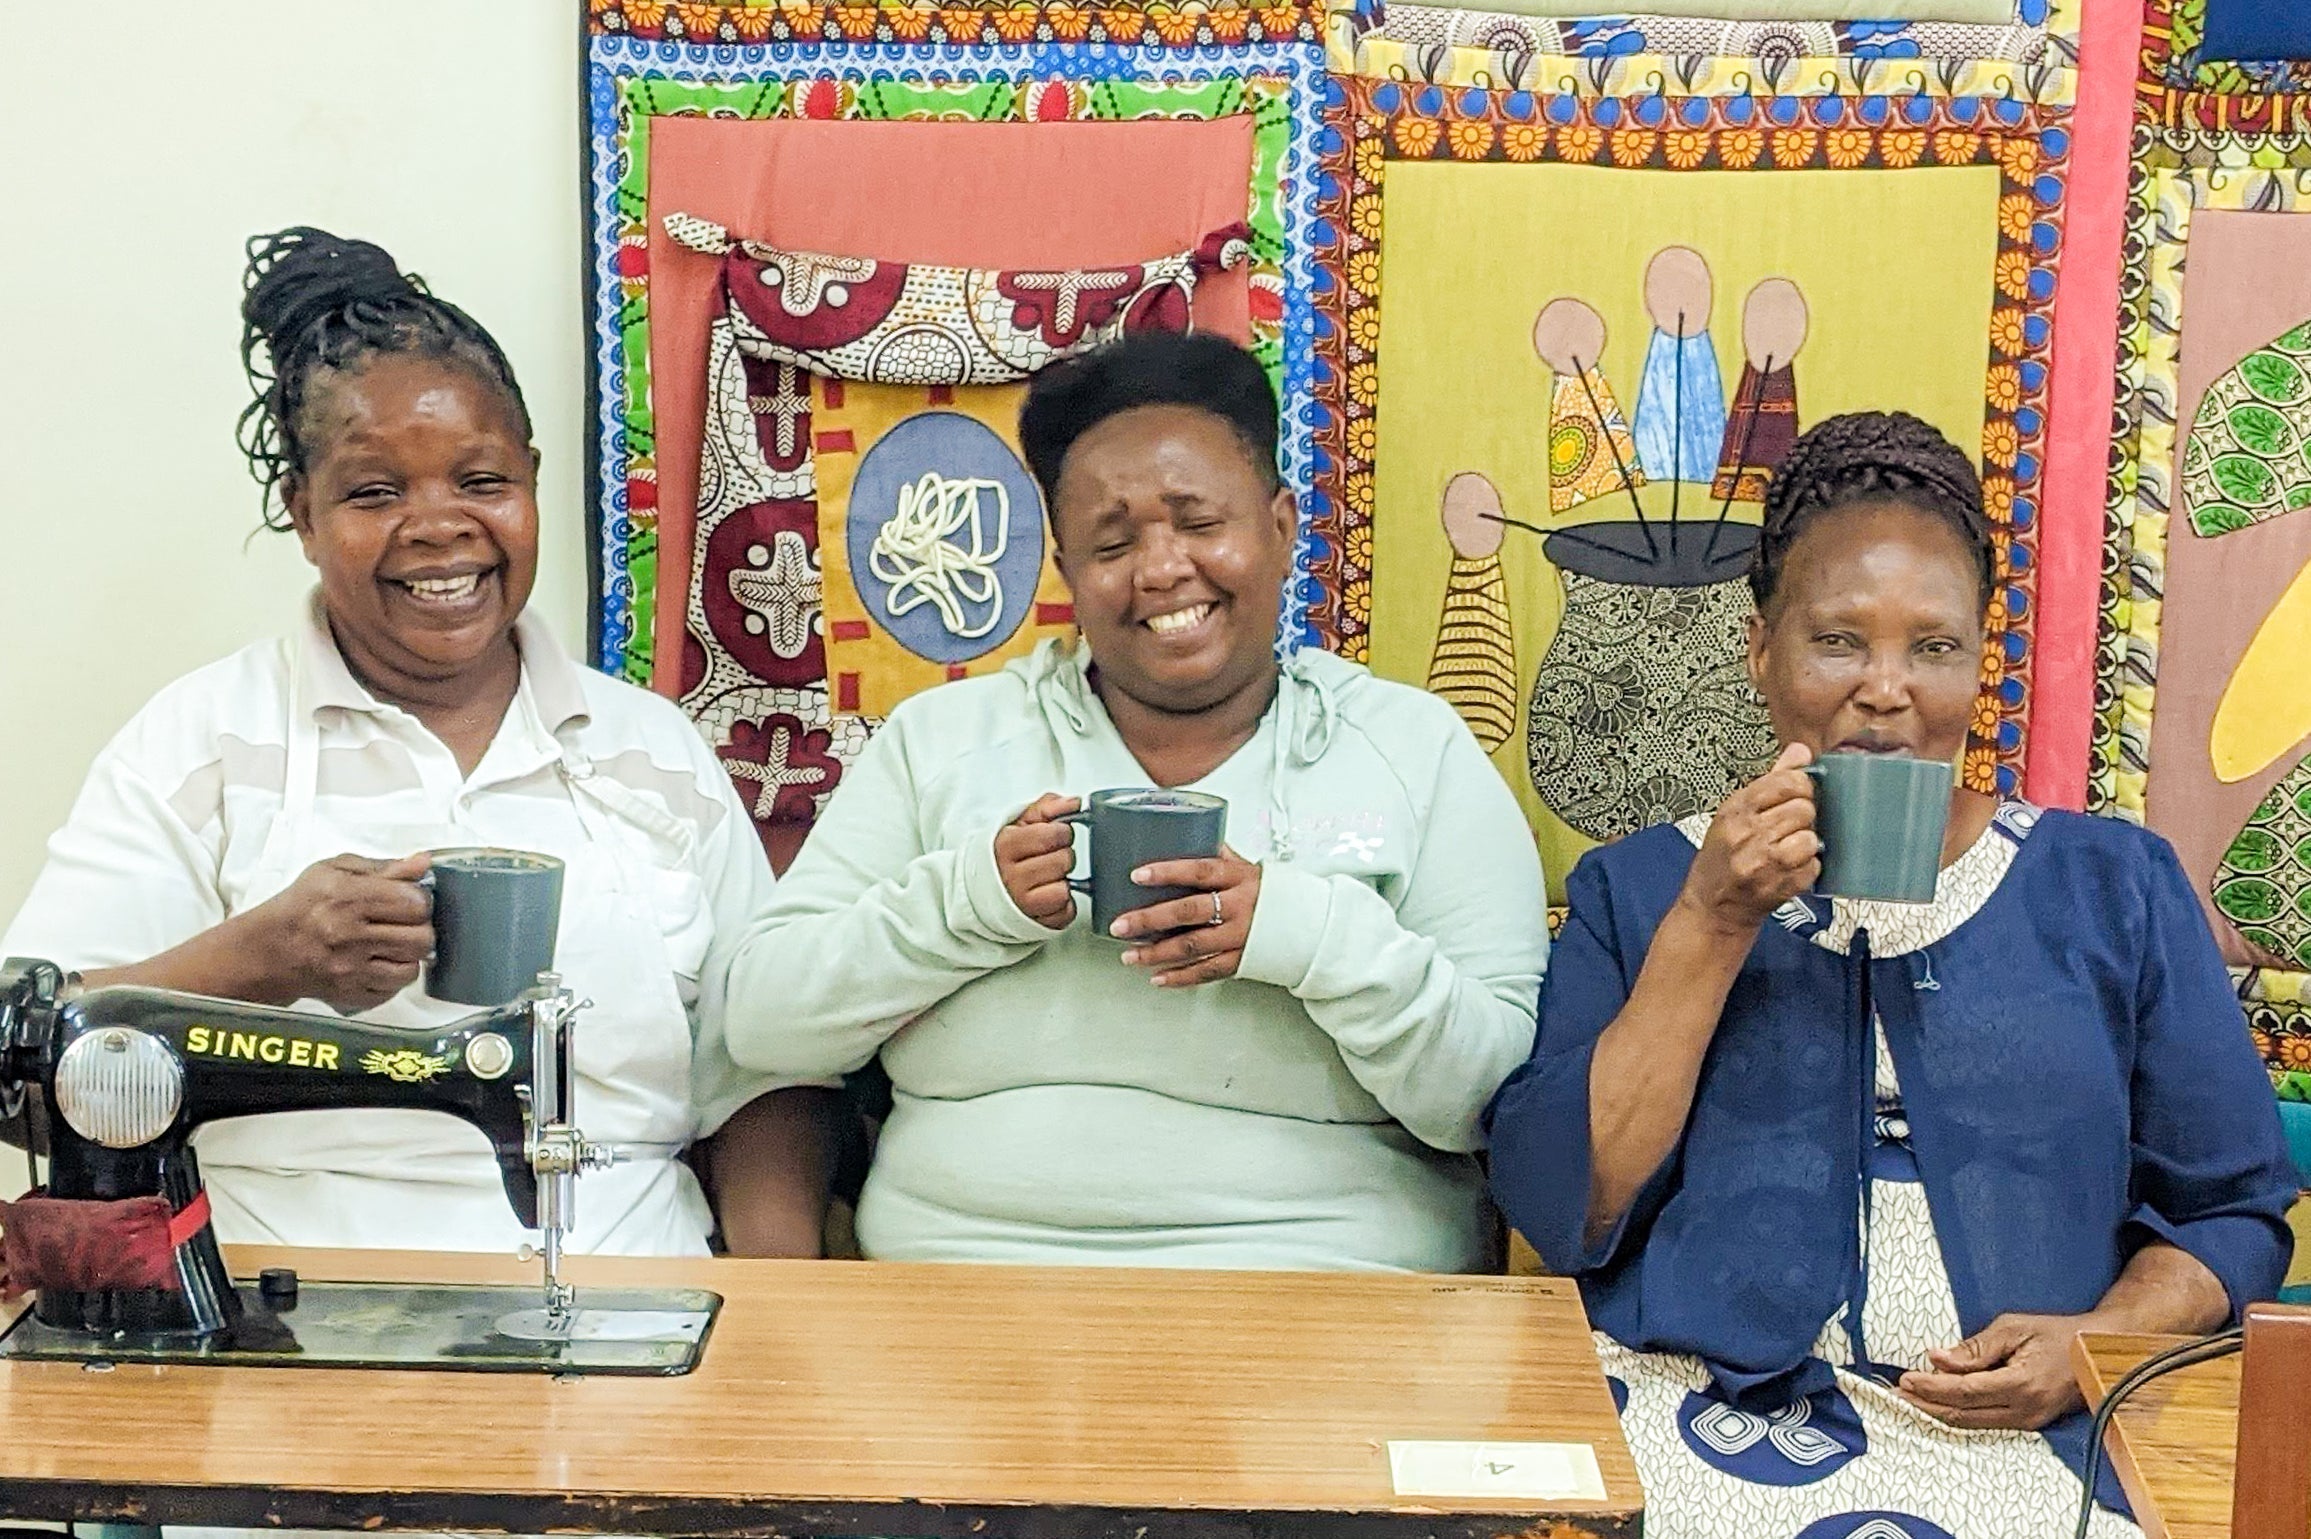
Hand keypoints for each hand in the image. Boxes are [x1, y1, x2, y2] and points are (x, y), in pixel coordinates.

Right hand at [233, 853, 434, 1013]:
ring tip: (393, 943)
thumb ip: (384, 867)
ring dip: (408, 955)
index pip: (415, 902)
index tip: (410, 898)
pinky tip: (379, 962)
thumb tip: (422, 862)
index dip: (419, 899)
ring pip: (412, 968)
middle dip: (420, 928)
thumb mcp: (334, 871)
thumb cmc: (301, 907)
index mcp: (347, 899)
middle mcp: (349, 936)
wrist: (267, 950)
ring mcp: (350, 970)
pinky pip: (394, 990)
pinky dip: (393, 978)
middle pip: (421, 937)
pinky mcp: (350, 995)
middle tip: (405, 923)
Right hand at [994, 794, 1080, 931]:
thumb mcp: (1021, 823)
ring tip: (1050, 876)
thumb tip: (1073, 803)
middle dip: (1063, 855)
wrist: (986, 887)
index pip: (1051, 835)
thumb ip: (1047, 807)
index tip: (1055, 835)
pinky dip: (1064, 903)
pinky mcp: (1037, 921)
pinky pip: (1066, 911)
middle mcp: (1011, 876)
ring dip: (1064, 880)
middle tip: (1051, 857)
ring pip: (1065, 887)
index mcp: (1006, 846)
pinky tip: (1050, 894)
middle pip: (1063, 860)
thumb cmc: (1008, 853)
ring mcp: (1022, 902)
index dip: (1061, 832)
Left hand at [1110, 845, 1260, 987]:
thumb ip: (1216, 855)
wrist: (1308, 923)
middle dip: (1150, 919)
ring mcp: (1240, 936)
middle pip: (1189, 912)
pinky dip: (1180, 977)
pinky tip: (1157, 978)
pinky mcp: (1241, 960)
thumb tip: (1183, 831)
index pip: (1200, 871)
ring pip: (1193, 947)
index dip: (1168, 872)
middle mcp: (1239, 907)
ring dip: (1157, 953)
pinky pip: (1206, 972)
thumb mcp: (1247, 867)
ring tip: (1129, 956)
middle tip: (1120, 925)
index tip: (1137, 875)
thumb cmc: (1269, 891)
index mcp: (1238, 878)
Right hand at [1677, 741, 1819, 934]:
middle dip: (1803, 818)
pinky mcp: (1780, 887)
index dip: (1801, 787)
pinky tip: (1789, 869)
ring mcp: (1763, 862)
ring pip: (1811, 838)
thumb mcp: (1735, 812)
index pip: (1787, 782)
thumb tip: (1800, 751)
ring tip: (1789, 849)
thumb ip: (1772, 780)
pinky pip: (1813, 866)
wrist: (1712, 906)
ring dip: (1806, 844)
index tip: (1797, 796)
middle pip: (1804, 809)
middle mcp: (1747, 834)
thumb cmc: (1723, 858)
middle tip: (1790, 828)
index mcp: (1736, 809)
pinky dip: (1807, 869)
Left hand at [1896, 1312, 2088, 1430]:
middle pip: (1964, 1414)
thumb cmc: (2056, 1333)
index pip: (1965, 1390)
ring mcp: (2029, 1421)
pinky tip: (1938, 1407)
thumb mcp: (2014, 1328)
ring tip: (1908, 1402)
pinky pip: (1986, 1424)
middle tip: (1896, 1395)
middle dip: (1926, 1405)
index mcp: (2021, 1383)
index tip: (1905, 1378)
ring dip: (1938, 1413)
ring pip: (1973, 1424)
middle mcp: (2025, 1409)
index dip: (1932, 1386)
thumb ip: (1975, 1348)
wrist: (2098, 1351)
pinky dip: (1959, 1415)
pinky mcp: (2029, 1423)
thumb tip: (1937, 1358)